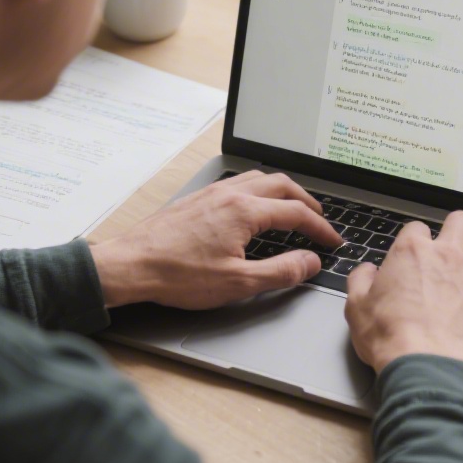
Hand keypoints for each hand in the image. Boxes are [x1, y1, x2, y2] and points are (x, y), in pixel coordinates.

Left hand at [90, 171, 343, 308]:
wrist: (131, 265)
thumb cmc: (177, 274)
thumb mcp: (238, 282)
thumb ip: (280, 271)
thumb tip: (309, 263)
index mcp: (244, 211)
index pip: (296, 213)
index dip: (320, 228)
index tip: (332, 241)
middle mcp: (230, 194)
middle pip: (282, 185)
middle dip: (307, 202)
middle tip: (320, 220)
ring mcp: (212, 193)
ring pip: (259, 179)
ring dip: (283, 191)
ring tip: (293, 208)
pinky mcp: (198, 199)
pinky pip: (238, 183)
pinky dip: (259, 190)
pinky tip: (254, 206)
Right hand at [343, 210, 462, 372]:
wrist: (424, 362)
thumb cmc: (391, 337)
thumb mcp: (356, 307)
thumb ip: (360, 281)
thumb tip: (366, 272)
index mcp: (411, 251)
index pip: (416, 228)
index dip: (415, 240)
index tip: (415, 254)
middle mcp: (445, 254)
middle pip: (461, 220)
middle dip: (458, 229)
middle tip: (454, 245)